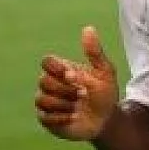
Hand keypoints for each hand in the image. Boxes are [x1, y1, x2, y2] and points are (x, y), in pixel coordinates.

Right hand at [34, 26, 119, 140]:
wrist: (105, 121)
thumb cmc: (105, 95)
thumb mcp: (104, 72)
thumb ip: (95, 52)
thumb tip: (88, 28)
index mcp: (62, 70)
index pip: (46, 62)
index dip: (56, 69)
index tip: (72, 76)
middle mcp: (51, 84)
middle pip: (43, 81)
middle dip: (66, 90)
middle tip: (82, 95)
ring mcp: (47, 101)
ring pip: (42, 99)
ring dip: (65, 105)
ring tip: (78, 107)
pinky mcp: (46, 118)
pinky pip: (45, 116)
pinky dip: (62, 118)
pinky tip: (73, 118)